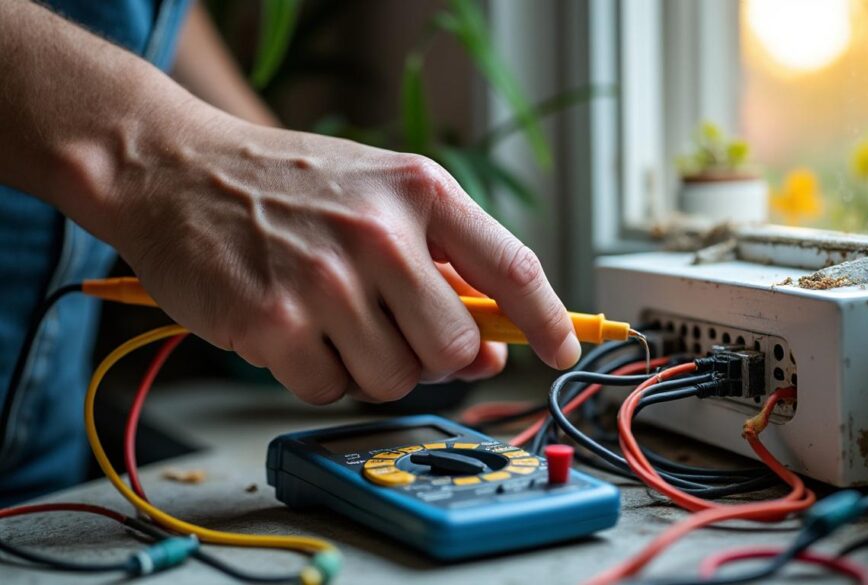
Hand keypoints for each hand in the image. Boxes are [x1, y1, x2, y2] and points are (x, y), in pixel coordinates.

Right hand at [107, 103, 578, 403]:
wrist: (177, 169)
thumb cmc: (286, 185)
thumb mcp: (379, 194)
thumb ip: (441, 263)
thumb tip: (488, 347)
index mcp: (420, 192)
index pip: (512, 266)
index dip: (549, 318)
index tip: (562, 349)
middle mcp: (380, 233)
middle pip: (454, 346)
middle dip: (434, 355)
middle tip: (396, 330)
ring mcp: (325, 279)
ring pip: (393, 378)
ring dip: (370, 365)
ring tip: (333, 316)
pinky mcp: (273, 322)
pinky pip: (328, 389)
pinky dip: (317, 374)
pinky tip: (293, 329)